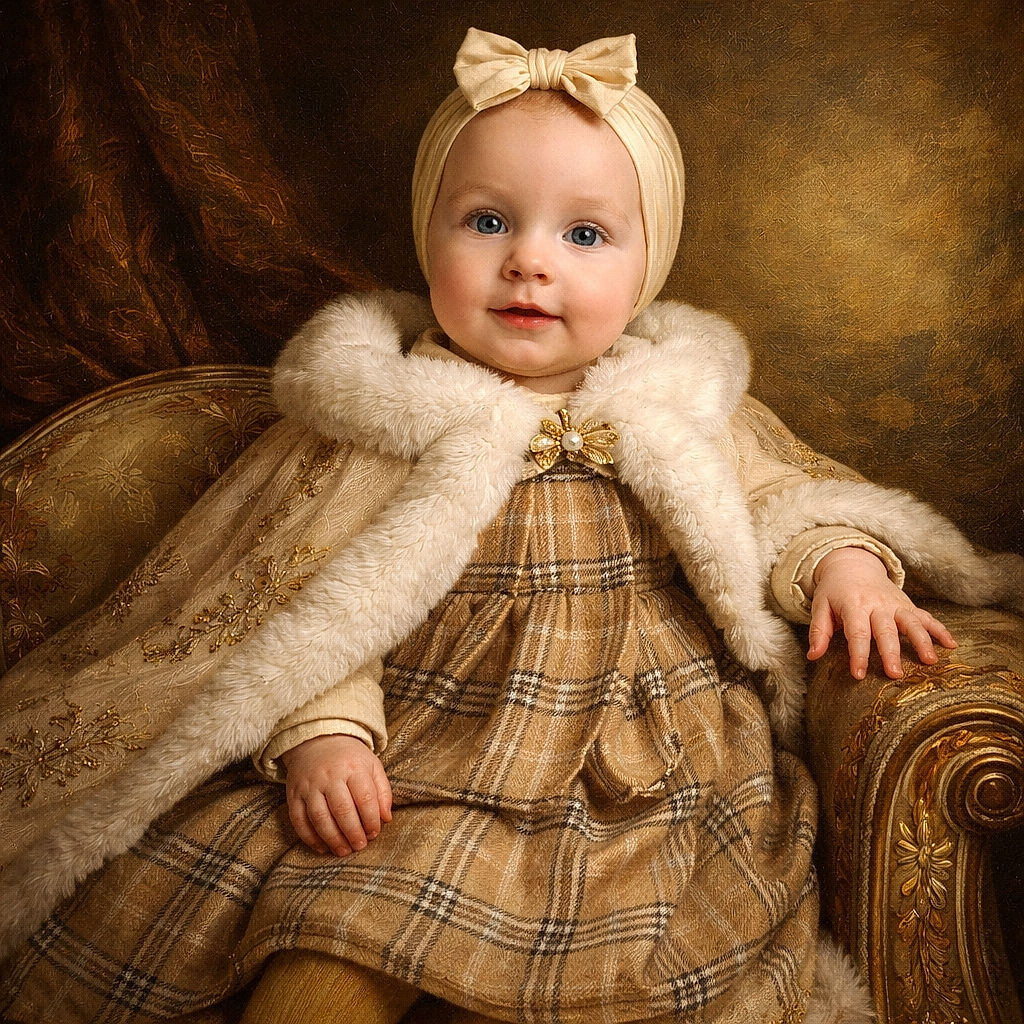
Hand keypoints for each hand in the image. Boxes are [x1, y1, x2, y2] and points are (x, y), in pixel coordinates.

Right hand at [280, 734, 392, 856]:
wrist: (317, 740)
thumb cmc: (350, 758)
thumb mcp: (372, 766)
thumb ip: (383, 791)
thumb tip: (386, 819)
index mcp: (353, 767)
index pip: (365, 797)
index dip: (371, 820)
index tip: (374, 833)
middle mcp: (329, 776)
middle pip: (342, 810)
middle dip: (353, 833)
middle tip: (360, 846)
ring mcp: (309, 785)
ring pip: (319, 817)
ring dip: (332, 839)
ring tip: (344, 851)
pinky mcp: (293, 794)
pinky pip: (298, 820)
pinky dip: (309, 837)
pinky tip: (322, 847)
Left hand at [807, 546, 955, 679]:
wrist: (852, 564)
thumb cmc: (834, 591)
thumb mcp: (820, 606)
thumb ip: (818, 631)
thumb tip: (813, 656)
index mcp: (854, 605)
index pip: (857, 632)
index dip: (858, 654)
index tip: (859, 674)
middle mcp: (877, 604)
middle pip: (886, 630)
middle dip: (891, 652)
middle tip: (895, 674)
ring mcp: (895, 604)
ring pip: (911, 622)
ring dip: (922, 641)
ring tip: (930, 661)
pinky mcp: (908, 605)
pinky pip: (926, 616)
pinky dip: (940, 629)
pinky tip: (952, 644)